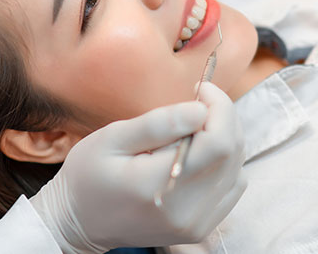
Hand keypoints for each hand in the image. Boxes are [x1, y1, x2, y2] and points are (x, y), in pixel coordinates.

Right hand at [29, 82, 245, 252]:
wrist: (80, 222)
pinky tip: (200, 152)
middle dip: (223, 117)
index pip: (218, 143)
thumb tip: (201, 110)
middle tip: (198, 101)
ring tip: (195, 127)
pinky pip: (232, 187)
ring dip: (225, 138)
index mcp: (158, 185)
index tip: (200, 88)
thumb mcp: (112, 138)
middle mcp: (185, 211)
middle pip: (232, 153)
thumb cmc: (88, 175)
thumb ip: (158, 124)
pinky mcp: (201, 228)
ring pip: (237, 168)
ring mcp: (196, 224)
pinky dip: (225, 163)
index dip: (219, 107)